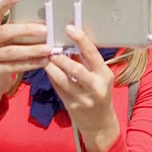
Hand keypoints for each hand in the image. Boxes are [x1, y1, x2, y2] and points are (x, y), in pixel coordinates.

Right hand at [0, 0, 51, 114]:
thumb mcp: (7, 38)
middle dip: (26, 30)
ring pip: (12, 51)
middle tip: (45, 30)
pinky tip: (44, 61)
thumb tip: (42, 18)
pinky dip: (31, 63)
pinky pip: (14, 66)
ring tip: (48, 48)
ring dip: (32, 50)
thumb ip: (17, 28)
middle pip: (4, 32)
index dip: (4, 4)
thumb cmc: (5, 50)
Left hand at [44, 25, 119, 151]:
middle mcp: (95, 87)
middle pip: (76, 69)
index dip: (81, 39)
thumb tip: (71, 42)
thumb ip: (87, 62)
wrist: (100, 123)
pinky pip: (58, 87)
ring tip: (46, 57)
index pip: (92, 54)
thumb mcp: (100, 77)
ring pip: (62, 79)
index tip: (69, 28)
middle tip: (51, 47)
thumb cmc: (100, 94)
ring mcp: (82, 98)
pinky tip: (48, 68)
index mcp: (105, 75)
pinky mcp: (71, 105)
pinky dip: (52, 76)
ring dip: (52, 66)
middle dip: (61, 57)